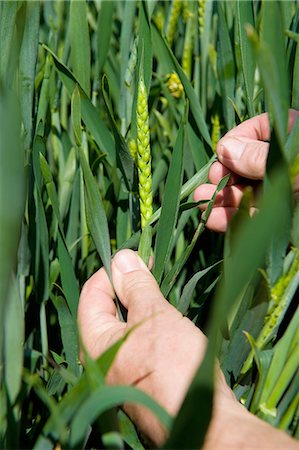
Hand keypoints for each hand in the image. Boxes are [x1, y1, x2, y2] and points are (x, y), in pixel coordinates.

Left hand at [78, 249, 298, 448]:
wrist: (207, 421)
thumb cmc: (174, 365)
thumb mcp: (154, 316)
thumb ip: (136, 286)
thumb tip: (121, 257)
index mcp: (95, 343)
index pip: (90, 295)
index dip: (110, 272)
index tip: (134, 256)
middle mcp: (102, 360)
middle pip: (107, 311)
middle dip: (127, 287)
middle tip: (150, 269)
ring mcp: (123, 372)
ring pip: (126, 327)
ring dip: (142, 305)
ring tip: (161, 290)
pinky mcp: (143, 379)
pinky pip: (140, 343)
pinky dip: (150, 325)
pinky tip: (168, 319)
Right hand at [194, 110, 298, 231]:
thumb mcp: (293, 161)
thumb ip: (259, 156)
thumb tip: (225, 149)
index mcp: (289, 135)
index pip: (255, 131)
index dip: (233, 144)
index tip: (220, 159)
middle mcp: (283, 162)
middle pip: (245, 165)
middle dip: (222, 177)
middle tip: (207, 187)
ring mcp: (283, 190)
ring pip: (246, 192)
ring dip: (221, 199)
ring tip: (200, 203)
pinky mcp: (280, 216)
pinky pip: (254, 215)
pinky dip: (233, 218)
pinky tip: (213, 219)